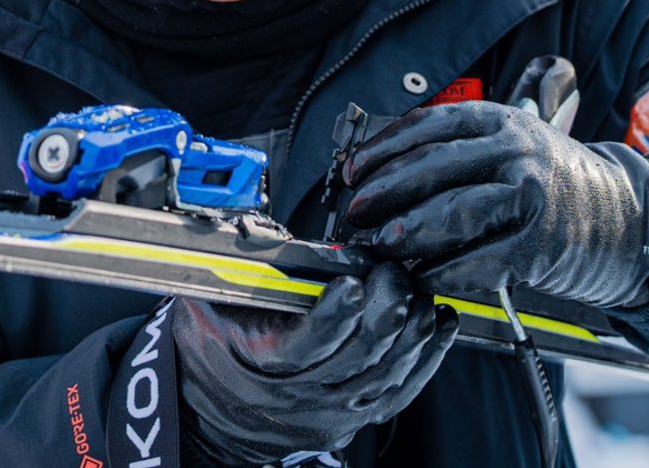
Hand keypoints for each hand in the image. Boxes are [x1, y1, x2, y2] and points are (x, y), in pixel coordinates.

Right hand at [170, 261, 457, 463]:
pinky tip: (439, 322)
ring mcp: (334, 410)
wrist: (210, 410)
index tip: (355, 282)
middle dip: (387, 306)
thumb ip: (241, 267)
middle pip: (361, 355)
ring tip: (417, 289)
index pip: (307, 344)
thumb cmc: (213, 343)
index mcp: (261, 362)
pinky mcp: (357, 415)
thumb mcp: (209, 299)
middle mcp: (302, 394)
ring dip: (412, 327)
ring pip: (389, 372)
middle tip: (393, 271)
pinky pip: (404, 390)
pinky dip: (428, 356)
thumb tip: (280, 234)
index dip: (336, 314)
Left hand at [342, 100, 648, 308]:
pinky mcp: (540, 243)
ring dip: (409, 232)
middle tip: (354, 214)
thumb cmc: (554, 183)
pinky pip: (480, 259)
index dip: (383, 148)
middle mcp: (516, 150)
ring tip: (381, 247)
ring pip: (454, 211)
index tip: (351, 172)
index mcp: (502, 120)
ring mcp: (531, 195)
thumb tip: (383, 165)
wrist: (626, 218)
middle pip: (434, 167)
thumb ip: (461, 148)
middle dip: (385, 192)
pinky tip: (423, 277)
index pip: (430, 125)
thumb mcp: (515, 145)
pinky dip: (445, 271)